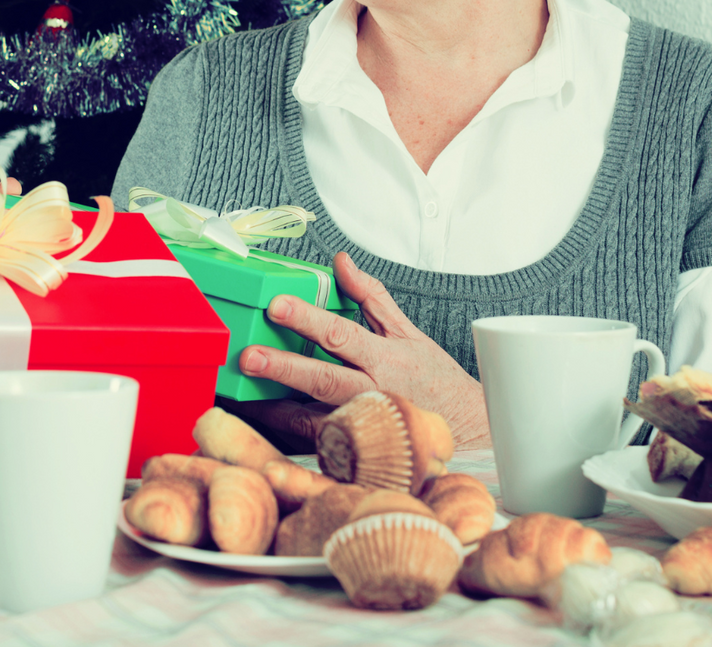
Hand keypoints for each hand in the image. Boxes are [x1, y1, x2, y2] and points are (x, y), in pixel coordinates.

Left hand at [237, 253, 490, 448]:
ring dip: (277, 408)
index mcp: (385, 359)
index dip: (308, 319)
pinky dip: (291, 432)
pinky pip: (319, 443)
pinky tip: (263, 420)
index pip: (341, 334)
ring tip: (243, 396)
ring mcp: (365, 425)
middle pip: (323, 379)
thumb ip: (371, 297)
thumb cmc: (436, 381)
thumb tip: (341, 262)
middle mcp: (373, 392)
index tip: (277, 305)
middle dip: (283, 367)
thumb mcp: (409, 333)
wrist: (469, 431)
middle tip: (248, 357)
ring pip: (315, 418)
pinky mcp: (359, 450)